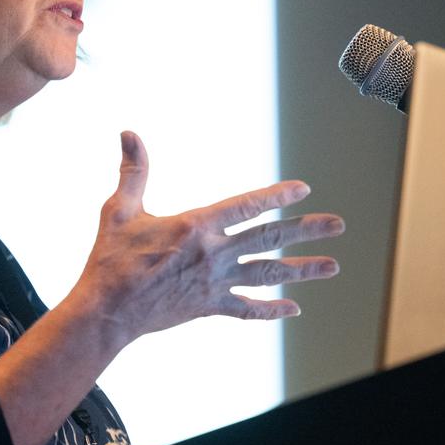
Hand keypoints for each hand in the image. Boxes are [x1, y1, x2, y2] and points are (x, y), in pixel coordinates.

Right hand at [75, 131, 343, 344]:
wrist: (106, 312)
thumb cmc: (110, 259)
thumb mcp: (119, 210)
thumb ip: (133, 171)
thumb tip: (128, 132)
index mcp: (195, 226)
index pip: (246, 206)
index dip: (276, 196)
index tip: (302, 189)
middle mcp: (213, 254)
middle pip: (269, 239)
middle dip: (307, 230)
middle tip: (338, 225)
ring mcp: (214, 283)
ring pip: (268, 275)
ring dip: (302, 270)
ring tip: (332, 266)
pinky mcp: (209, 307)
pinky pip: (247, 310)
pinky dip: (271, 310)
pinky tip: (293, 309)